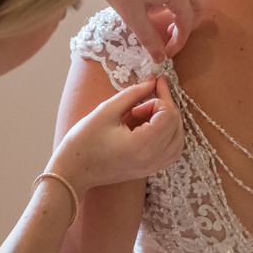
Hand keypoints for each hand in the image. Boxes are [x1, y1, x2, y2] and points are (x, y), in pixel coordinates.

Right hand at [49, 77, 183, 194]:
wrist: (73, 172)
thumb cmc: (83, 141)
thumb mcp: (106, 110)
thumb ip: (133, 94)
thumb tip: (152, 80)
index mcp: (142, 145)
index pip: (168, 115)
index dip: (160, 98)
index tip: (144, 94)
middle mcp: (153, 159)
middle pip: (176, 125)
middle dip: (165, 106)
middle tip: (146, 97)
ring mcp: (153, 167)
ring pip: (179, 139)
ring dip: (170, 120)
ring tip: (150, 111)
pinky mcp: (150, 170)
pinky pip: (173, 151)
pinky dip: (170, 135)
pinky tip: (155, 126)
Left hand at [96, 0, 206, 62]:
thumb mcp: (132, 16)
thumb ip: (149, 39)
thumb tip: (160, 58)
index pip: (186, 24)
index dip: (178, 42)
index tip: (167, 52)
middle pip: (199, 5)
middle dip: (189, 23)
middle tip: (172, 34)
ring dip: (180, 7)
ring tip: (158, 16)